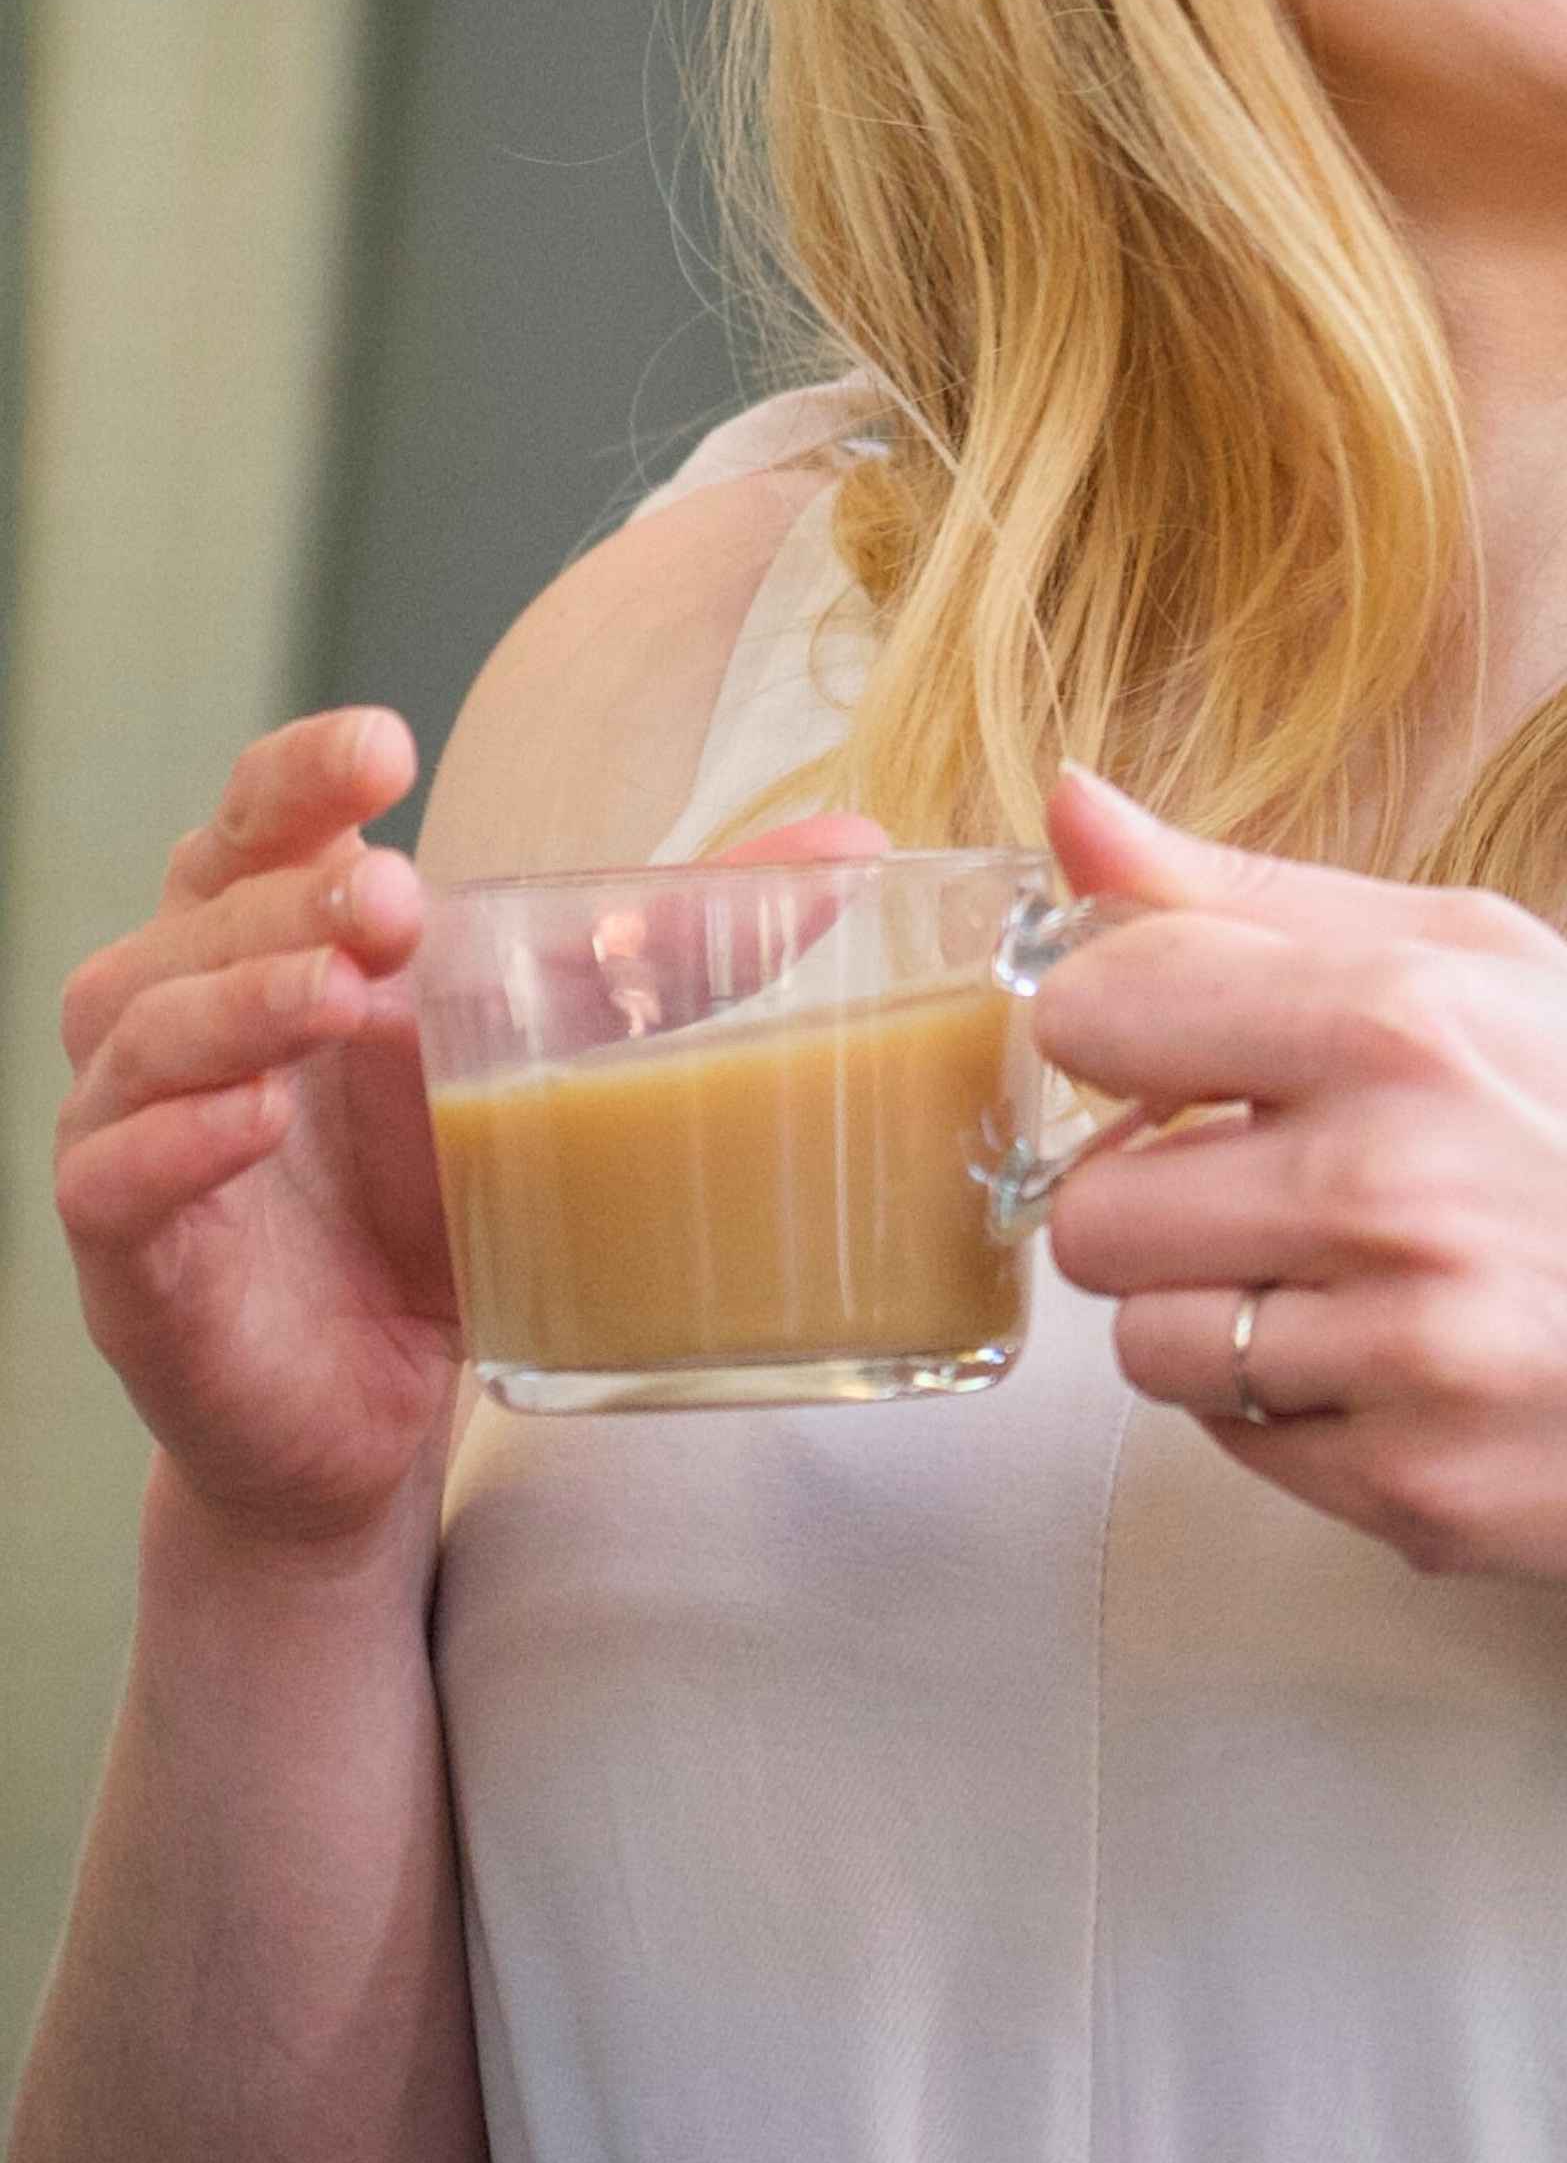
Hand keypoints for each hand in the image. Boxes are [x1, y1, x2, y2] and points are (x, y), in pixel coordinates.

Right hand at [51, 712, 884, 1566]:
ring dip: (239, 999)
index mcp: (278, 937)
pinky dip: (179, 1141)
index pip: (263, 818)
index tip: (385, 751)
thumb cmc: (441, 1201)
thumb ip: (676, 951)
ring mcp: (137, 1127)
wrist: (368, 1411)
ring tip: (339, 996)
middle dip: (293, 896)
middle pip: (206, 908)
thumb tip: (855, 844)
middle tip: (393, 901)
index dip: (304, 774)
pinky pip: (115, 1174)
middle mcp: (188, 1011)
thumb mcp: (558, 1063)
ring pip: (149, 1028)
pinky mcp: (129, 1255)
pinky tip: (251, 1118)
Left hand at [1026, 766, 1566, 1642]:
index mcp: (1405, 1016)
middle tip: (1274, 1200)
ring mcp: (1401, 1348)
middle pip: (1092, 1211)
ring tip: (1350, 1291)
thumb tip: (1068, 810)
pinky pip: (1235, 1445)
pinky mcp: (1409, 1486)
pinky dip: (1296, 1413)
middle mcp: (1392, 1180)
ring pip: (1147, 1344)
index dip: (1121, 1046)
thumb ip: (1258, 896)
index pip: (1098, 1011)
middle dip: (1162, 1208)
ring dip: (1222, 1322)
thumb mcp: (1492, 963)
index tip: (1187, 1068)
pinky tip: (1404, 1371)